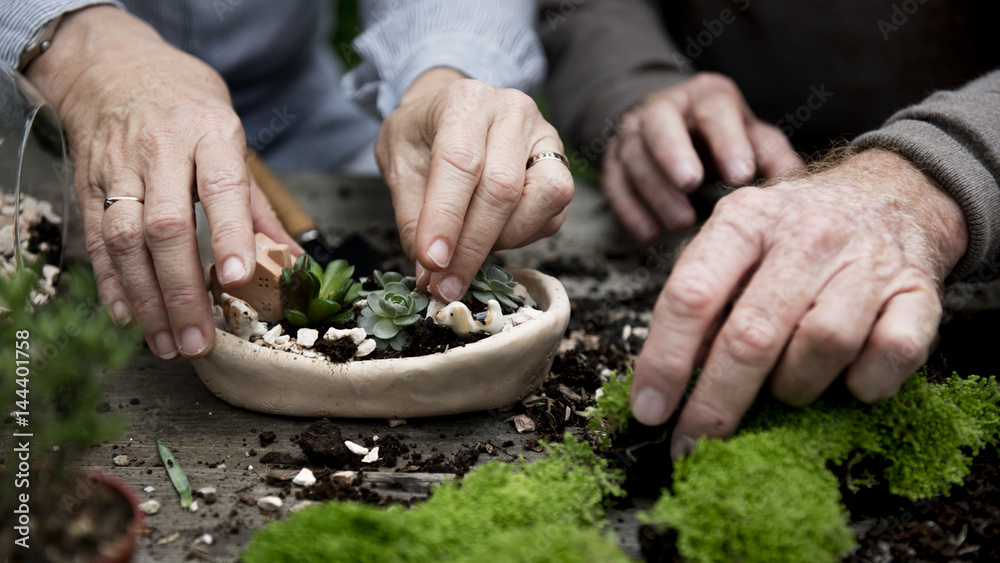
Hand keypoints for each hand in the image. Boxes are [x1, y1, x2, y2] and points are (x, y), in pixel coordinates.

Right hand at [26, 6, 296, 358]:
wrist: (116, 67)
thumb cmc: (189, 106)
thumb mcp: (234, 138)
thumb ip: (258, 204)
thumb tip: (296, 260)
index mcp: (210, 134)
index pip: (222, 189)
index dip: (230, 236)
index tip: (238, 279)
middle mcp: (162, 150)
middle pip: (169, 227)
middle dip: (184, 290)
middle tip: (200, 340)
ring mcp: (120, 167)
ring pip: (129, 240)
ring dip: (148, 299)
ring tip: (168, 343)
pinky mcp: (90, 184)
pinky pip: (99, 239)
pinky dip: (113, 283)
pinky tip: (130, 317)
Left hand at [376, 68, 573, 301]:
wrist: (450, 114)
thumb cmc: (422, 137)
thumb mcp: (397, 162)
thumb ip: (412, 214)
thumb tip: (432, 269)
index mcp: (465, 101)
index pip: (460, 163)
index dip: (446, 218)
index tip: (432, 262)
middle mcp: (512, 111)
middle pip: (502, 188)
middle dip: (472, 246)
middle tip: (446, 284)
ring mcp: (544, 137)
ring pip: (542, 200)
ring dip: (504, 241)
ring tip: (469, 252)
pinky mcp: (561, 167)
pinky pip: (552, 215)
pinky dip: (522, 238)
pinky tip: (492, 237)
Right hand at [604, 72, 803, 242]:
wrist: (675, 128)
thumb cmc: (724, 137)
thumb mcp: (753, 138)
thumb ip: (772, 157)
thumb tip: (798, 186)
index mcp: (705, 94)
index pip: (713, 108)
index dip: (726, 139)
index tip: (740, 175)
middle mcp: (664, 106)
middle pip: (659, 122)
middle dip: (673, 152)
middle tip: (690, 183)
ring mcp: (632, 131)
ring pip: (633, 155)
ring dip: (655, 190)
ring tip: (680, 222)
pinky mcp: (612, 159)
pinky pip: (614, 183)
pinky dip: (629, 210)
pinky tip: (649, 234)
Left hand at [628, 149, 967, 458]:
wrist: (889, 196)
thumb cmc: (790, 237)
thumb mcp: (732, 244)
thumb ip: (699, 301)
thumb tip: (664, 381)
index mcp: (745, 219)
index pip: (691, 295)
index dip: (664, 360)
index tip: (648, 411)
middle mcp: (806, 234)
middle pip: (752, 334)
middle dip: (716, 402)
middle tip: (694, 443)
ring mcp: (867, 260)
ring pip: (821, 346)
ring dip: (794, 387)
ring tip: (784, 387)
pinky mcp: (918, 291)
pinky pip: (889, 354)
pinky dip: (864, 383)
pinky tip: (846, 381)